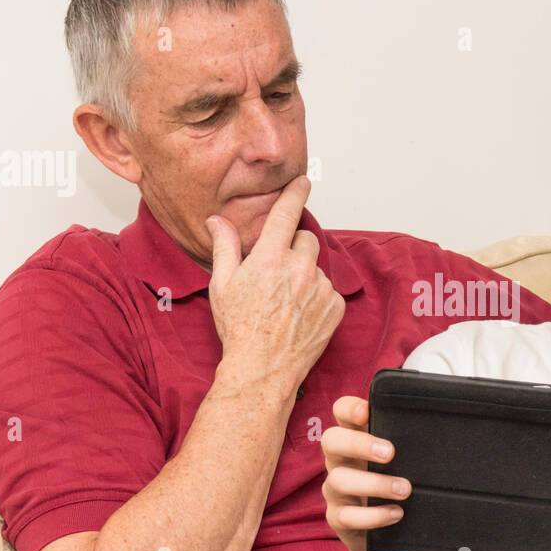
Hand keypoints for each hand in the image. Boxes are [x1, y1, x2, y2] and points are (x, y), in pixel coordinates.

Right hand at [205, 176, 345, 382]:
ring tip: (285, 300)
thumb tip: (216, 221)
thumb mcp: (222, 284)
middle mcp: (299, 269)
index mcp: (270, 258)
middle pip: (305, 238)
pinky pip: (328, 290)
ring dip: (304, 274)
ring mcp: (319, 288)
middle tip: (277, 271)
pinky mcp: (334, 307)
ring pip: (317, 266)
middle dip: (293, 247)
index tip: (303, 182)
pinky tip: (299, 313)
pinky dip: (317, 296)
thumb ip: (224, 246)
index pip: (287, 213)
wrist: (262, 368)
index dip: (295, 193)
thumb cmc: (239, 329)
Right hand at [321, 395, 412, 550]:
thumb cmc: (397, 484)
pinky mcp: (338, 517)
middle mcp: (339, 460)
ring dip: (375, 484)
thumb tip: (440, 432)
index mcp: (355, 438)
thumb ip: (408, 445)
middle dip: (359, 444)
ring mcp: (335, 489)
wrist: (389, 535)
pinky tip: (396, 513)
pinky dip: (373, 515)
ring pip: (339, 479)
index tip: (366, 412)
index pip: (341, 413)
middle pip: (331, 440)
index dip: (349, 408)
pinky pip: (346, 516)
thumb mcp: (403, 461)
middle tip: (390, 453)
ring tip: (404, 489)